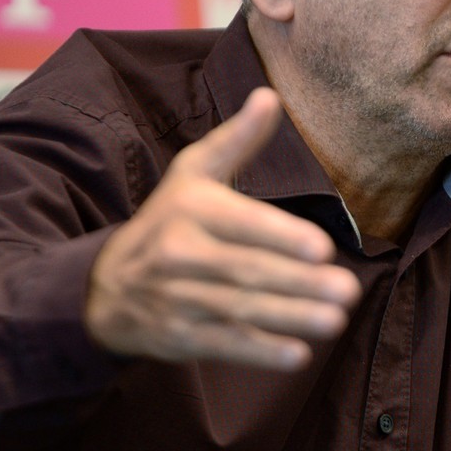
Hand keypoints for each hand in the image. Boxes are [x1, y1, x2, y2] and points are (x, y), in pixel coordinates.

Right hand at [85, 87, 360, 368]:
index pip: (241, 224)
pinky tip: (297, 355)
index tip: (322, 248)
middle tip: (347, 290)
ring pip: (240, 310)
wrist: (103, 285)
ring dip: (291, 318)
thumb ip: (238, 139)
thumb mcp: (194, 172)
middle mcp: (180, 254)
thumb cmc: (167, 219)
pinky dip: (260, 353)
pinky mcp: (177, 337)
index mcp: (192, 209)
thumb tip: (270, 96)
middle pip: (247, 271)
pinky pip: (223, 346)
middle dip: (300, 284)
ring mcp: (177, 299)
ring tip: (335, 320)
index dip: (281, 237)